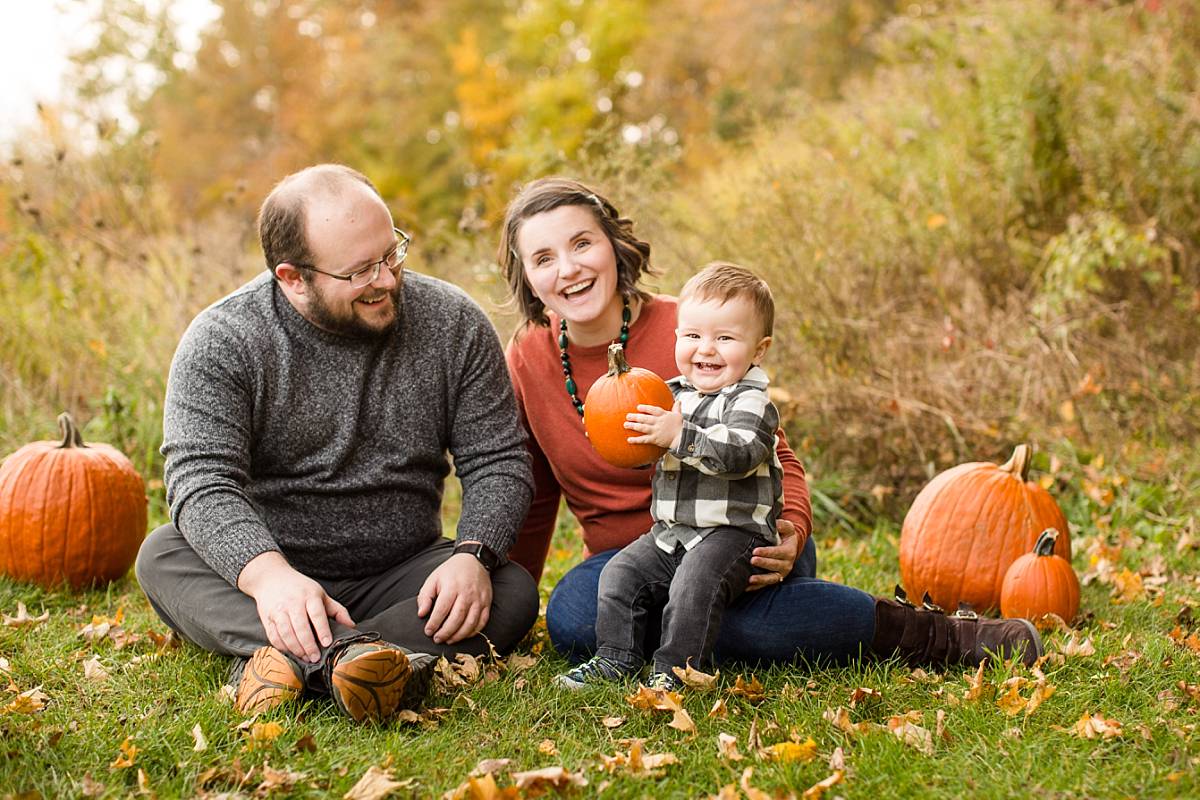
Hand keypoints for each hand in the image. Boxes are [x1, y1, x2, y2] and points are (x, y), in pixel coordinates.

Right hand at [237, 551, 354, 662]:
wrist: (271, 578)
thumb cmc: (300, 588)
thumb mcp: (321, 594)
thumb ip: (337, 610)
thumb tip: (351, 626)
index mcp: (309, 595)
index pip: (317, 614)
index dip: (322, 629)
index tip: (326, 643)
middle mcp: (292, 602)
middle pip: (300, 626)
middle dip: (308, 645)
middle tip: (315, 658)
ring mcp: (278, 610)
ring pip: (286, 633)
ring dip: (295, 648)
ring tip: (305, 658)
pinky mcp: (267, 618)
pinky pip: (273, 636)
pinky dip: (282, 647)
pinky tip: (291, 653)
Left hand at [417, 553, 492, 644]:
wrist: (474, 560)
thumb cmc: (451, 571)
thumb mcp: (434, 579)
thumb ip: (425, 596)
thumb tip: (421, 614)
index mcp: (452, 587)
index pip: (442, 610)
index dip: (434, 623)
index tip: (428, 631)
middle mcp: (467, 593)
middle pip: (457, 618)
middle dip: (446, 632)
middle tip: (437, 639)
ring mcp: (479, 599)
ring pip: (470, 623)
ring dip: (459, 635)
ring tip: (449, 640)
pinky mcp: (487, 603)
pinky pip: (482, 622)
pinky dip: (473, 632)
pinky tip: (464, 635)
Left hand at [624, 402, 683, 449]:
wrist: (683, 438)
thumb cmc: (680, 427)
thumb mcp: (679, 415)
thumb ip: (676, 408)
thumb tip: (678, 401)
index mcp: (663, 415)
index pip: (653, 410)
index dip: (645, 408)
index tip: (638, 407)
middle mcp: (658, 422)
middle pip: (645, 418)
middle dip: (635, 417)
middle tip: (627, 416)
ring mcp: (656, 431)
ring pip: (643, 427)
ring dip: (633, 426)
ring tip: (626, 425)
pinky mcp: (655, 439)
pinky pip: (644, 439)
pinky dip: (636, 440)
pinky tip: (629, 440)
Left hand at [745, 519, 799, 591]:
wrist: (789, 546)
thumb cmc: (785, 535)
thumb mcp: (787, 528)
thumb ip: (782, 525)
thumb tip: (775, 523)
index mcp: (789, 551)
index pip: (778, 552)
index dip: (767, 552)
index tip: (755, 551)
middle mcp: (787, 564)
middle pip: (775, 565)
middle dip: (763, 563)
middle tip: (752, 560)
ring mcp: (781, 573)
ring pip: (772, 578)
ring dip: (761, 579)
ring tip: (750, 579)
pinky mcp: (775, 579)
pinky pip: (766, 584)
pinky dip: (757, 587)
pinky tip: (746, 588)